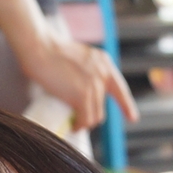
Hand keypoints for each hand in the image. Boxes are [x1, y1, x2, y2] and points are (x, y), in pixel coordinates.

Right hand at [15, 25, 138, 129]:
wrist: (39, 46)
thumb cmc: (49, 51)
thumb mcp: (77, 59)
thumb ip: (85, 73)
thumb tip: (80, 92)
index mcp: (103, 62)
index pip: (119, 88)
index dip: (126, 105)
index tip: (132, 118)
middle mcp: (103, 74)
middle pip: (102, 106)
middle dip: (92, 115)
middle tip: (78, 120)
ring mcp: (94, 85)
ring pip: (95, 116)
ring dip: (84, 122)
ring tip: (74, 123)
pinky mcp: (83, 96)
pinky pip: (85, 119)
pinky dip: (79, 125)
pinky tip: (73, 126)